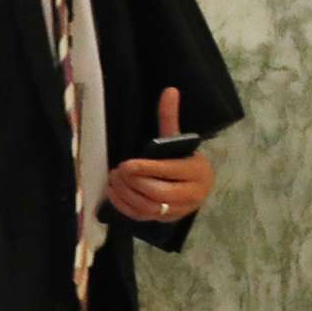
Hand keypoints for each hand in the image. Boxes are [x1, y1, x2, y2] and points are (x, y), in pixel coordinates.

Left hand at [106, 86, 215, 222]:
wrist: (196, 186)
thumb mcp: (178, 139)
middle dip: (134, 182)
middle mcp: (193, 194)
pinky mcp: (166, 220)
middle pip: (158, 192)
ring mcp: (179, 210)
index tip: (126, 164)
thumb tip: (169, 90)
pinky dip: (125, 206)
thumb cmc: (182, 159)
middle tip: (117, 172)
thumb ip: (170, 118)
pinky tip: (114, 193)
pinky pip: (142, 216)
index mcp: (198, 171)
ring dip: (127, 194)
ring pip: (149, 206)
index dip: (146, 169)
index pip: (169, 171)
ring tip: (113, 180)